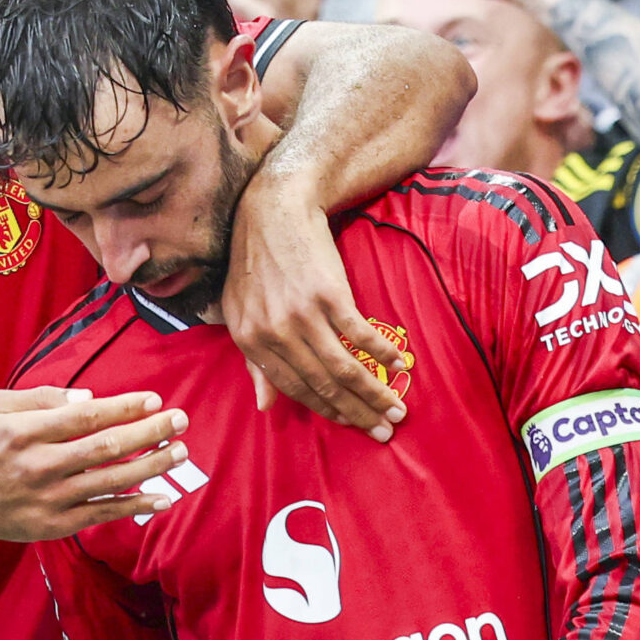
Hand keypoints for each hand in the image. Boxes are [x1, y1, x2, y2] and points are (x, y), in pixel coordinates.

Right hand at [0, 388, 191, 542]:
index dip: (123, 408)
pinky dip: (134, 506)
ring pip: (110, 481)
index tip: (153, 400)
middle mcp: (38, 466)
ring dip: (151, 466)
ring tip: (180, 452)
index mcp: (23, 432)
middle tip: (180, 420)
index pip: (84, 417)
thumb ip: (40, 398)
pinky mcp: (54, 525)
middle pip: (104, 447)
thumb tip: (90, 398)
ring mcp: (48, 499)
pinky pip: (102, 514)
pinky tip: (162, 497)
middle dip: (148, 432)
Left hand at [222, 177, 406, 438]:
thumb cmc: (255, 263)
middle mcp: (275, 333)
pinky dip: (382, 353)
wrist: (274, 209)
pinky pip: (360, 334)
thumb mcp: (239, 314)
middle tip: (384, 429)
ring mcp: (302, 315)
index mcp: (251, 341)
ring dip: (374, 394)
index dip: (326, 410)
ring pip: (343, 368)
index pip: (294, 389)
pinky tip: (400, 366)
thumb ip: (254, 362)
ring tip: (398, 409)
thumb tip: (265, 406)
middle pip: (322, 385)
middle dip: (357, 413)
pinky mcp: (328, 294)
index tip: (352, 424)